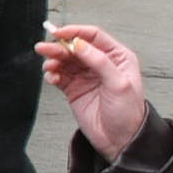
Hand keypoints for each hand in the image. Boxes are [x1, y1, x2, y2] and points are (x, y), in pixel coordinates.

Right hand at [38, 18, 146, 156]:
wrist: (120, 140)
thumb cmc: (128, 113)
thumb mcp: (119, 84)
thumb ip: (100, 62)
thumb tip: (80, 44)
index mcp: (117, 57)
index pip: (94, 37)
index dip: (75, 32)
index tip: (59, 33)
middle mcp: (100, 63)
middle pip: (75, 47)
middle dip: (59, 46)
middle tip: (44, 48)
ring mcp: (86, 75)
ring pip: (64, 60)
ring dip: (53, 60)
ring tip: (47, 65)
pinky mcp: (74, 88)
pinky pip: (59, 75)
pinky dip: (52, 74)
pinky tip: (52, 78)